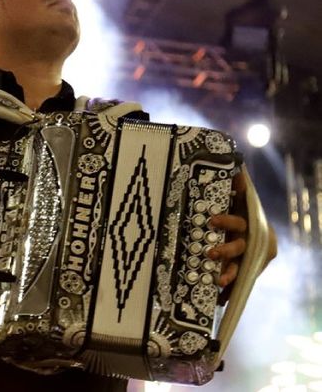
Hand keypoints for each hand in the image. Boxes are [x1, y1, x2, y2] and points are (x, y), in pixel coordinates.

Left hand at [207, 171, 247, 298]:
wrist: (257, 229)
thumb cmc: (239, 209)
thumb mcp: (239, 197)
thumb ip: (238, 185)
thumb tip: (234, 167)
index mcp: (249, 223)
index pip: (239, 222)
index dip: (226, 222)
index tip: (212, 220)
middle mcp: (250, 241)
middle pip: (239, 246)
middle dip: (225, 250)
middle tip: (210, 252)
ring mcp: (247, 257)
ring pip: (239, 266)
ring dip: (228, 273)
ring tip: (218, 280)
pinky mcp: (241, 270)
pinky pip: (236, 282)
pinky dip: (227, 291)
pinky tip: (219, 301)